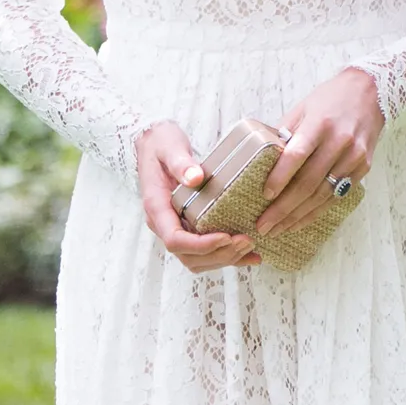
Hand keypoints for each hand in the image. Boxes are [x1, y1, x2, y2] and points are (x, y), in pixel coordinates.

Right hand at [137, 121, 260, 274]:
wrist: (155, 145)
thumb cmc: (161, 145)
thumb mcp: (169, 146)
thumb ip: (180, 162)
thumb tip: (195, 178)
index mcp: (157, 208)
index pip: (174, 240)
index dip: (201, 245)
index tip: (226, 237)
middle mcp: (164, 223)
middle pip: (188, 256)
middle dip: (218, 254)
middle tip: (246, 242)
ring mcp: (175, 227)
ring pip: (196, 259)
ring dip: (224, 259)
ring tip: (250, 249)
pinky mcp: (187, 226)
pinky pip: (203, 252)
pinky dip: (225, 256)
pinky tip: (248, 254)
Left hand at [255, 67, 382, 238]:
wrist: (371, 93)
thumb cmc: (330, 100)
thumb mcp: (303, 109)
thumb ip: (285, 135)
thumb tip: (261, 161)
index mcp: (320, 124)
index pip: (297, 155)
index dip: (280, 177)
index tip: (264, 195)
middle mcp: (339, 142)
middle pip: (308, 183)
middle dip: (283, 208)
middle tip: (263, 225)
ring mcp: (354, 157)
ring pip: (323, 195)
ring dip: (298, 216)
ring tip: (278, 229)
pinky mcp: (362, 168)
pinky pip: (336, 196)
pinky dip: (317, 211)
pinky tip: (300, 221)